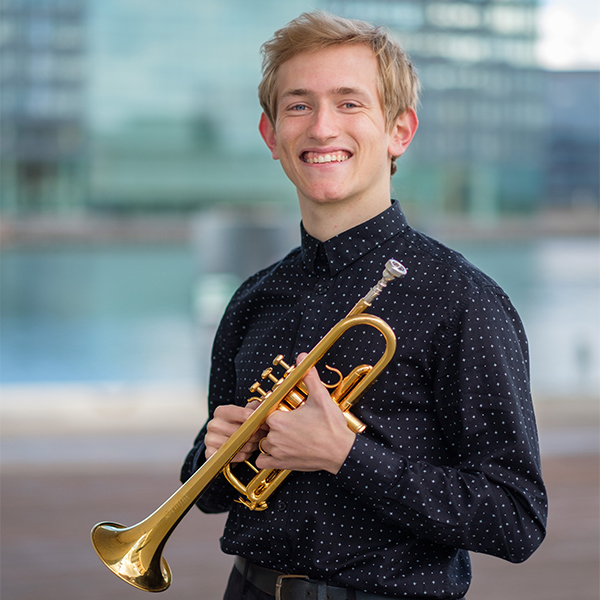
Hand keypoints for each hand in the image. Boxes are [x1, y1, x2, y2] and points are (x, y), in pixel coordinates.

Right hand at [205, 400, 267, 462]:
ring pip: (240, 445)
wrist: (220, 438)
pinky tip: (243, 450)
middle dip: (256, 434)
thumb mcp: (242, 413)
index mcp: (221, 412)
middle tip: (261, 435)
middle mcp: (214, 425)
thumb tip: (264, 402)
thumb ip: (253, 407)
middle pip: (243, 432)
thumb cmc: (234, 425)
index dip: (257, 420)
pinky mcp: (211, 453)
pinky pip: (235, 456)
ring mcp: (210, 440)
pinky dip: (243, 455)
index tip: (265, 422)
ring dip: (251, 446)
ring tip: (252, 443)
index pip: (245, 414)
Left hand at [255, 354, 355, 473]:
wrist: (341, 451)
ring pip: (262, 443)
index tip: (284, 410)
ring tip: (286, 436)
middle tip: (289, 423)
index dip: (274, 410)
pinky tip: (278, 451)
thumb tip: (302, 357)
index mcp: (279, 419)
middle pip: (264, 426)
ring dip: (270, 440)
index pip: (265, 411)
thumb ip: (309, 376)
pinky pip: (262, 462)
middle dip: (273, 424)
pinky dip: (266, 457)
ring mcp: (277, 451)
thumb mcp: (320, 398)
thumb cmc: (331, 426)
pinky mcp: (281, 464)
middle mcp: (274, 436)